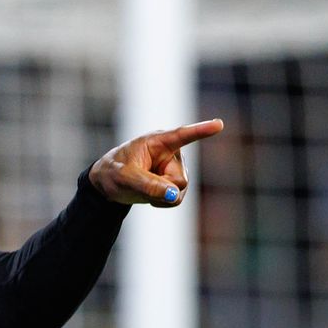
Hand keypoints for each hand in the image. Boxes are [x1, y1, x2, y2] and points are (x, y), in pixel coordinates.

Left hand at [89, 119, 224, 206]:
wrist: (109, 184)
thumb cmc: (114, 172)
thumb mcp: (124, 178)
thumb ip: (147, 185)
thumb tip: (174, 195)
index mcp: (158, 142)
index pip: (182, 136)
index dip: (201, 130)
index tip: (218, 125)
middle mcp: (173, 153)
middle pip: (179, 180)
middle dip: (160, 187)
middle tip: (138, 183)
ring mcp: (176, 169)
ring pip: (179, 192)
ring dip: (159, 196)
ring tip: (143, 187)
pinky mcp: (176, 183)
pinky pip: (176, 200)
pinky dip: (161, 202)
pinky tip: (150, 195)